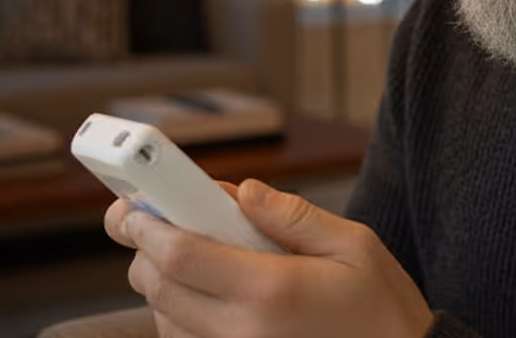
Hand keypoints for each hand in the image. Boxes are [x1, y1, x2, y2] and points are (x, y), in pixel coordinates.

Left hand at [103, 179, 434, 337]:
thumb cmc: (384, 310)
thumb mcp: (355, 246)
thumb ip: (293, 215)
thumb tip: (245, 193)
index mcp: (271, 291)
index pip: (180, 255)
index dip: (145, 225)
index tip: (131, 205)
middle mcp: (245, 333)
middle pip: (159, 288)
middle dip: (145, 250)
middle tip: (156, 221)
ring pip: (165, 320)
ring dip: (162, 285)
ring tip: (192, 258)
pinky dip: (181, 317)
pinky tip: (208, 295)